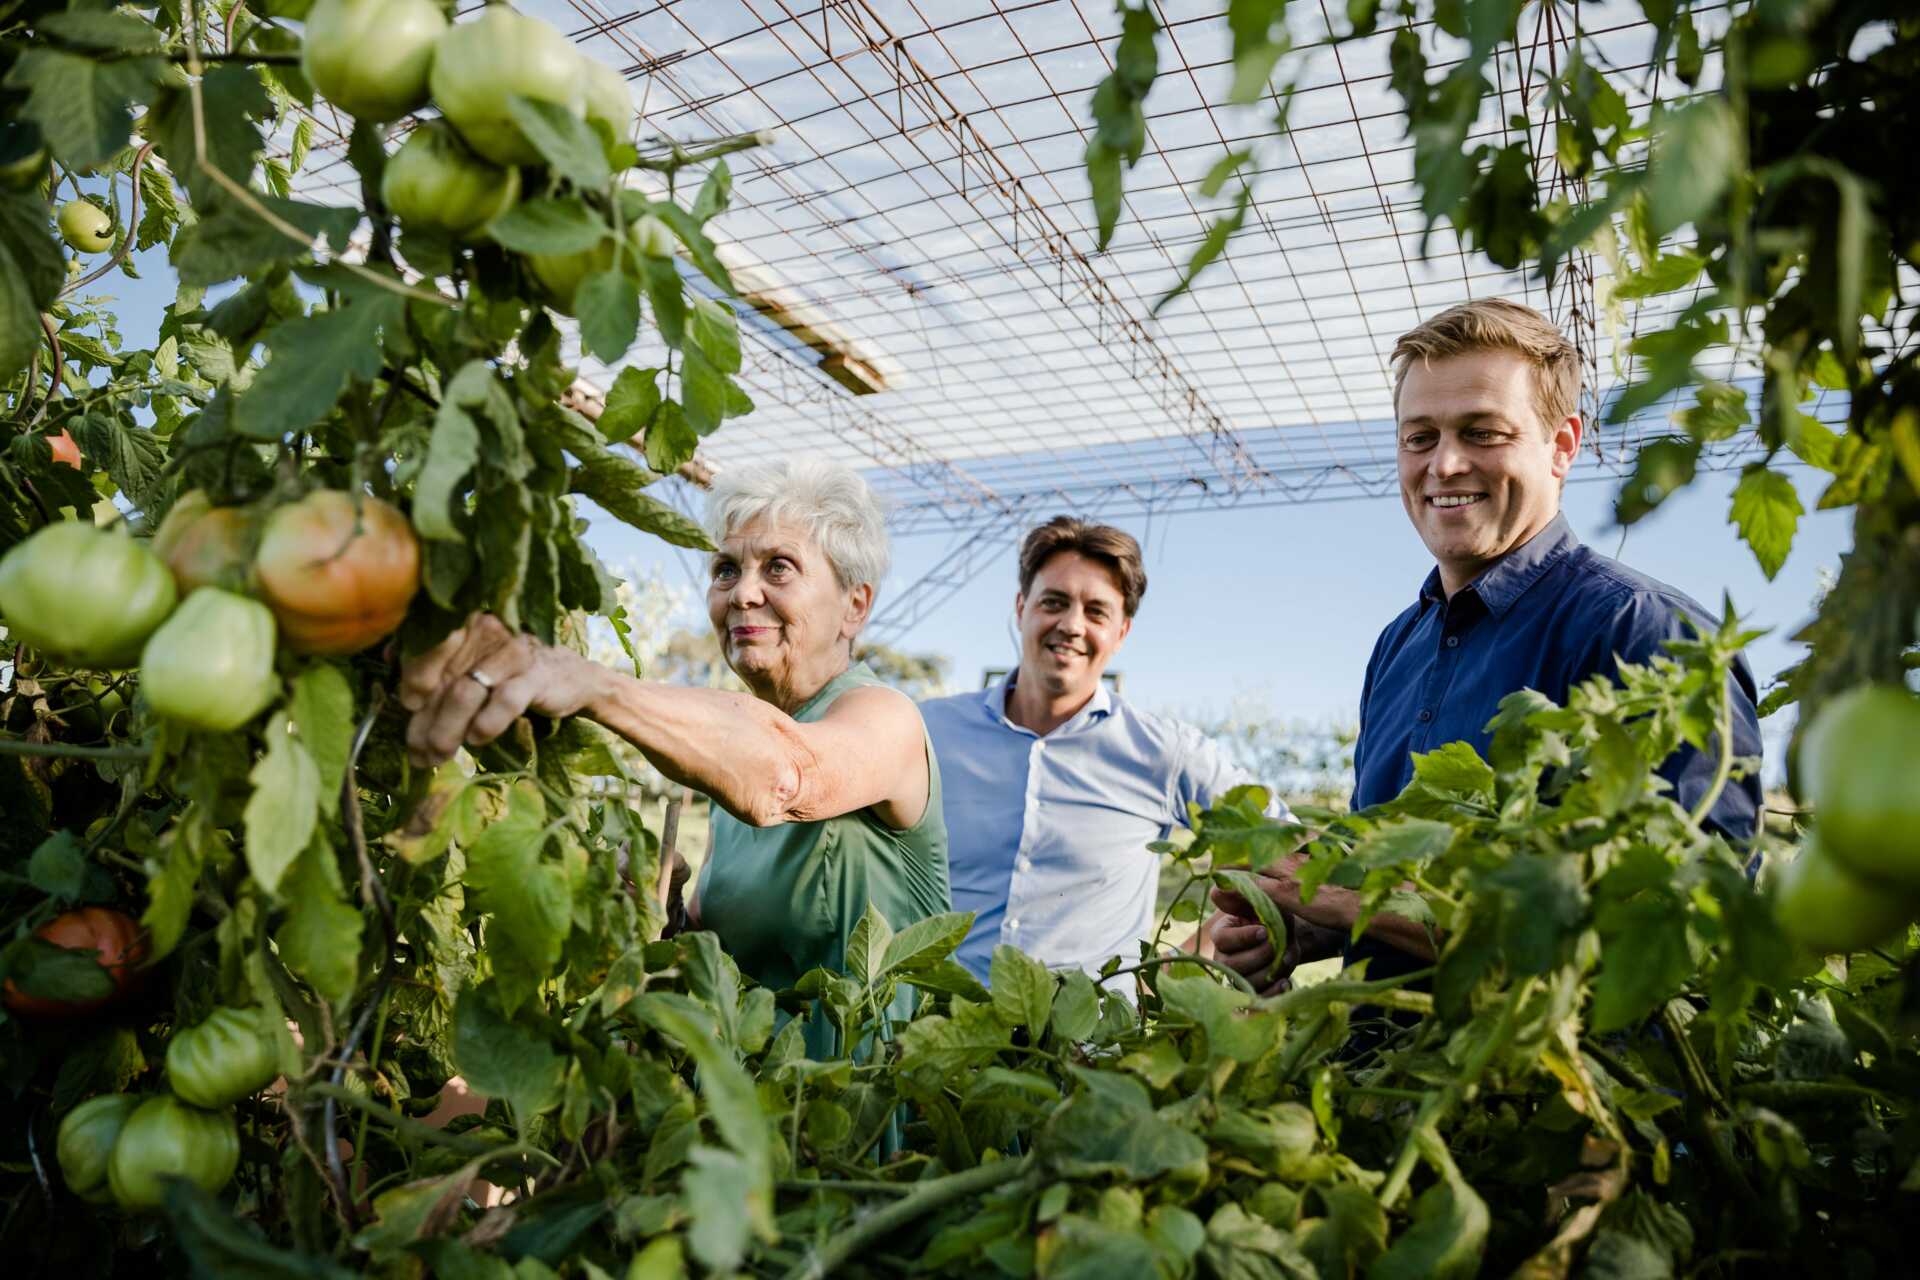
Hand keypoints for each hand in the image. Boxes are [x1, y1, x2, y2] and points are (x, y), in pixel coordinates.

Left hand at [400, 613, 608, 766]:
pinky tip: (477, 739)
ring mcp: (511, 652)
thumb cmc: (511, 669)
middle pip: (442, 679)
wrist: (569, 676)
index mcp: (465, 624)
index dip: (412, 680)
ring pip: (466, 694)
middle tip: (417, 753)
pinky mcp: (535, 675)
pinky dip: (486, 723)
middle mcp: (485, 631)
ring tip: (439, 755)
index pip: (426, 650)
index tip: (409, 706)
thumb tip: (393, 669)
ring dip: (447, 731)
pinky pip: (504, 701)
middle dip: (425, 722)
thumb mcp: (472, 662)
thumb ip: (436, 665)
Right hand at [1205, 872, 1350, 995]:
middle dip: (1262, 955)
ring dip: (1271, 972)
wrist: (1288, 936)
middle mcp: (1224, 958)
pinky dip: (1274, 992)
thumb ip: (1243, 896)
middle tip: (1279, 945)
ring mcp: (1237, 977)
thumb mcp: (1262, 902)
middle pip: (1235, 965)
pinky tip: (1285, 982)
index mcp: (1222, 934)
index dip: (1243, 937)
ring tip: (1286, 958)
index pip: (1223, 939)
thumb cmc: (1273, 915)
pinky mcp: (1252, 992)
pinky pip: (1258, 999)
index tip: (1264, 930)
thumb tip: (1217, 890)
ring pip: (1248, 982)